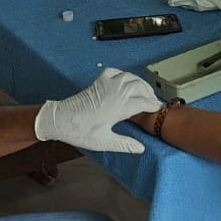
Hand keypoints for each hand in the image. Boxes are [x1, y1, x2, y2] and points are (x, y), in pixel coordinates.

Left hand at [35, 69, 161, 153]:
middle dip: (149, 92)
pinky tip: (125, 79)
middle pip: (140, 86)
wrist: (61, 120)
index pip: (143, 102)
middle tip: (153, 101)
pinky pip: (115, 71)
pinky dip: (123, 73)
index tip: (158, 109)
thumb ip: (125, 144)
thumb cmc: (81, 132)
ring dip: (139, 82)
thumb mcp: (105, 142)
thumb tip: (141, 148)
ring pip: (130, 76)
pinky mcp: (98, 82)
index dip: (153, 105)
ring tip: (144, 90)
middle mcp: (115, 93)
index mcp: (119, 108)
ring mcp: (106, 85)